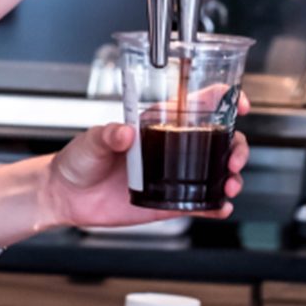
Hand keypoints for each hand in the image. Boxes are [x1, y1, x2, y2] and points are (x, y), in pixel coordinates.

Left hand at [40, 97, 250, 229]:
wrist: (67, 196)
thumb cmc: (78, 161)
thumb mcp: (91, 141)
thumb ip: (107, 135)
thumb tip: (124, 132)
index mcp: (155, 124)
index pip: (194, 105)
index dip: (221, 99)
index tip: (238, 102)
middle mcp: (168, 148)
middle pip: (216, 140)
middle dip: (236, 145)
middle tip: (234, 158)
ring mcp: (172, 175)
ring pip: (215, 171)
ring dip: (231, 176)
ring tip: (229, 185)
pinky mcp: (168, 202)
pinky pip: (199, 203)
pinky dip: (215, 205)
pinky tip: (221, 206)